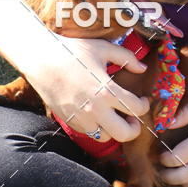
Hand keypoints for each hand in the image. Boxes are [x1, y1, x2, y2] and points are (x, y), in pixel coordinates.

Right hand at [25, 35, 150, 143]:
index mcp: (107, 90)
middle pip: (124, 134)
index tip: (143, 100)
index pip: (136, 108)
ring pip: (106, 138)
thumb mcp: (103, 48)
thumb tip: (143, 67)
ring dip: (114, 129)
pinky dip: (98, 128)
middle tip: (134, 119)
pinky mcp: (70, 121)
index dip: (144, 106)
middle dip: (134, 129)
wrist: (42, 60)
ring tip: (115, 118)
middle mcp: (95, 109)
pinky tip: (98, 115)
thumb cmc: (73, 51)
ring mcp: (81, 118)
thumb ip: (127, 57)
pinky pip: (89, 133)